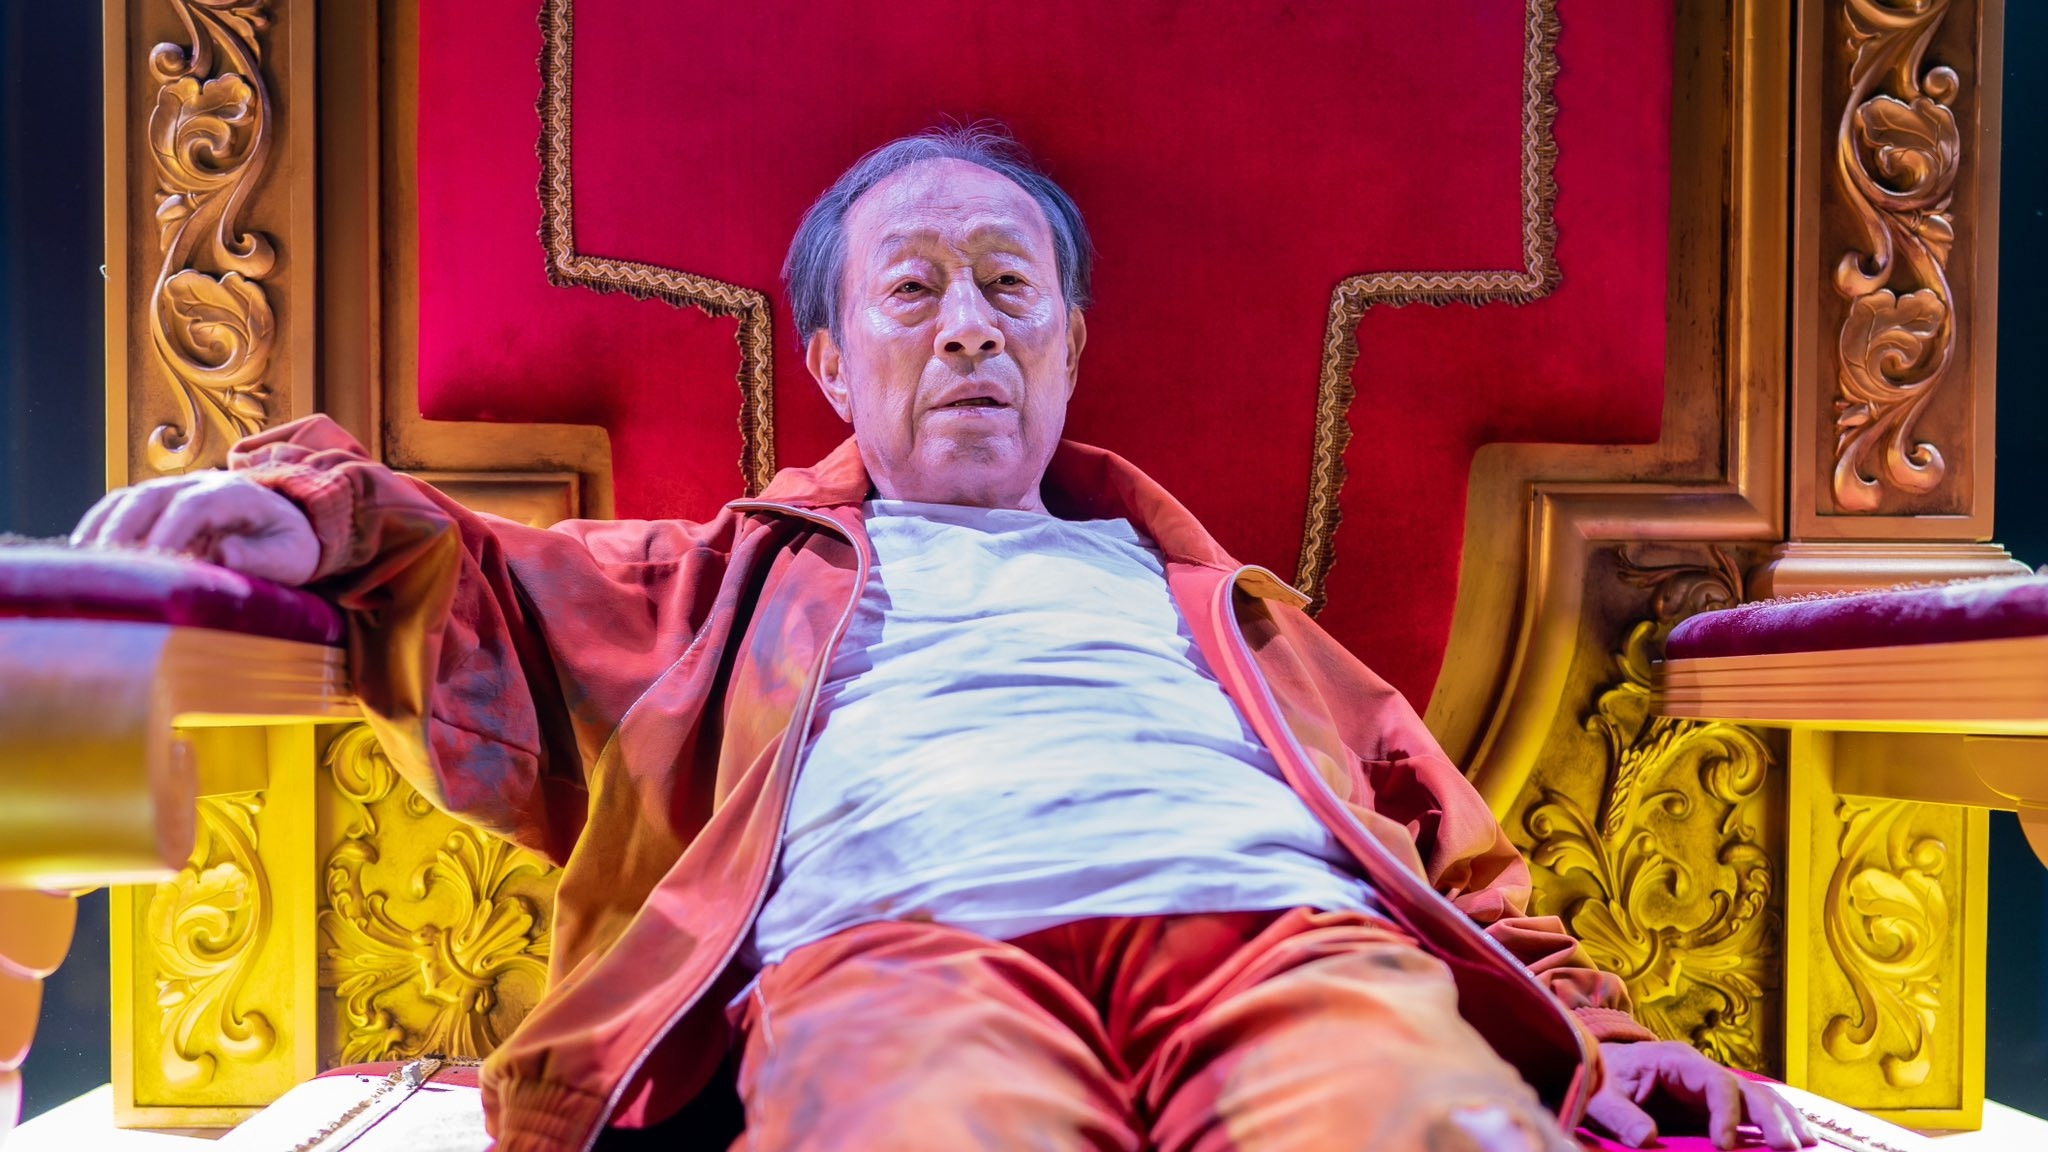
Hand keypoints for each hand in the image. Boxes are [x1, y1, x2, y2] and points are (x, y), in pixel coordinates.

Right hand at [71, 471, 319, 585]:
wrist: (286, 522)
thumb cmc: (289, 543)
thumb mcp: (291, 555)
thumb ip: (263, 557)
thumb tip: (224, 554)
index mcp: (235, 493)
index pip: (196, 505)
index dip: (172, 531)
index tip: (155, 561)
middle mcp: (198, 483)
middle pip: (152, 496)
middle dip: (125, 529)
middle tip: (107, 565)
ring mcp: (174, 489)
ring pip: (129, 499)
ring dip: (104, 527)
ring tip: (86, 562)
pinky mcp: (157, 503)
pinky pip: (120, 507)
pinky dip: (99, 526)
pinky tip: (84, 553)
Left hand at [1587, 1041, 1814, 1149]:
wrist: (1602, 1070)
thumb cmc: (1602, 1080)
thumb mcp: (1600, 1096)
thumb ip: (1620, 1116)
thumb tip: (1647, 1139)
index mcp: (1676, 1061)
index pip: (1715, 1082)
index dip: (1725, 1113)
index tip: (1724, 1146)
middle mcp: (1701, 1070)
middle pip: (1747, 1088)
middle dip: (1770, 1117)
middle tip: (1789, 1147)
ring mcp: (1711, 1086)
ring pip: (1758, 1097)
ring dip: (1783, 1119)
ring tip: (1807, 1144)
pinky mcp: (1714, 1105)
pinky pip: (1751, 1110)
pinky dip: (1774, 1122)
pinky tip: (1796, 1139)